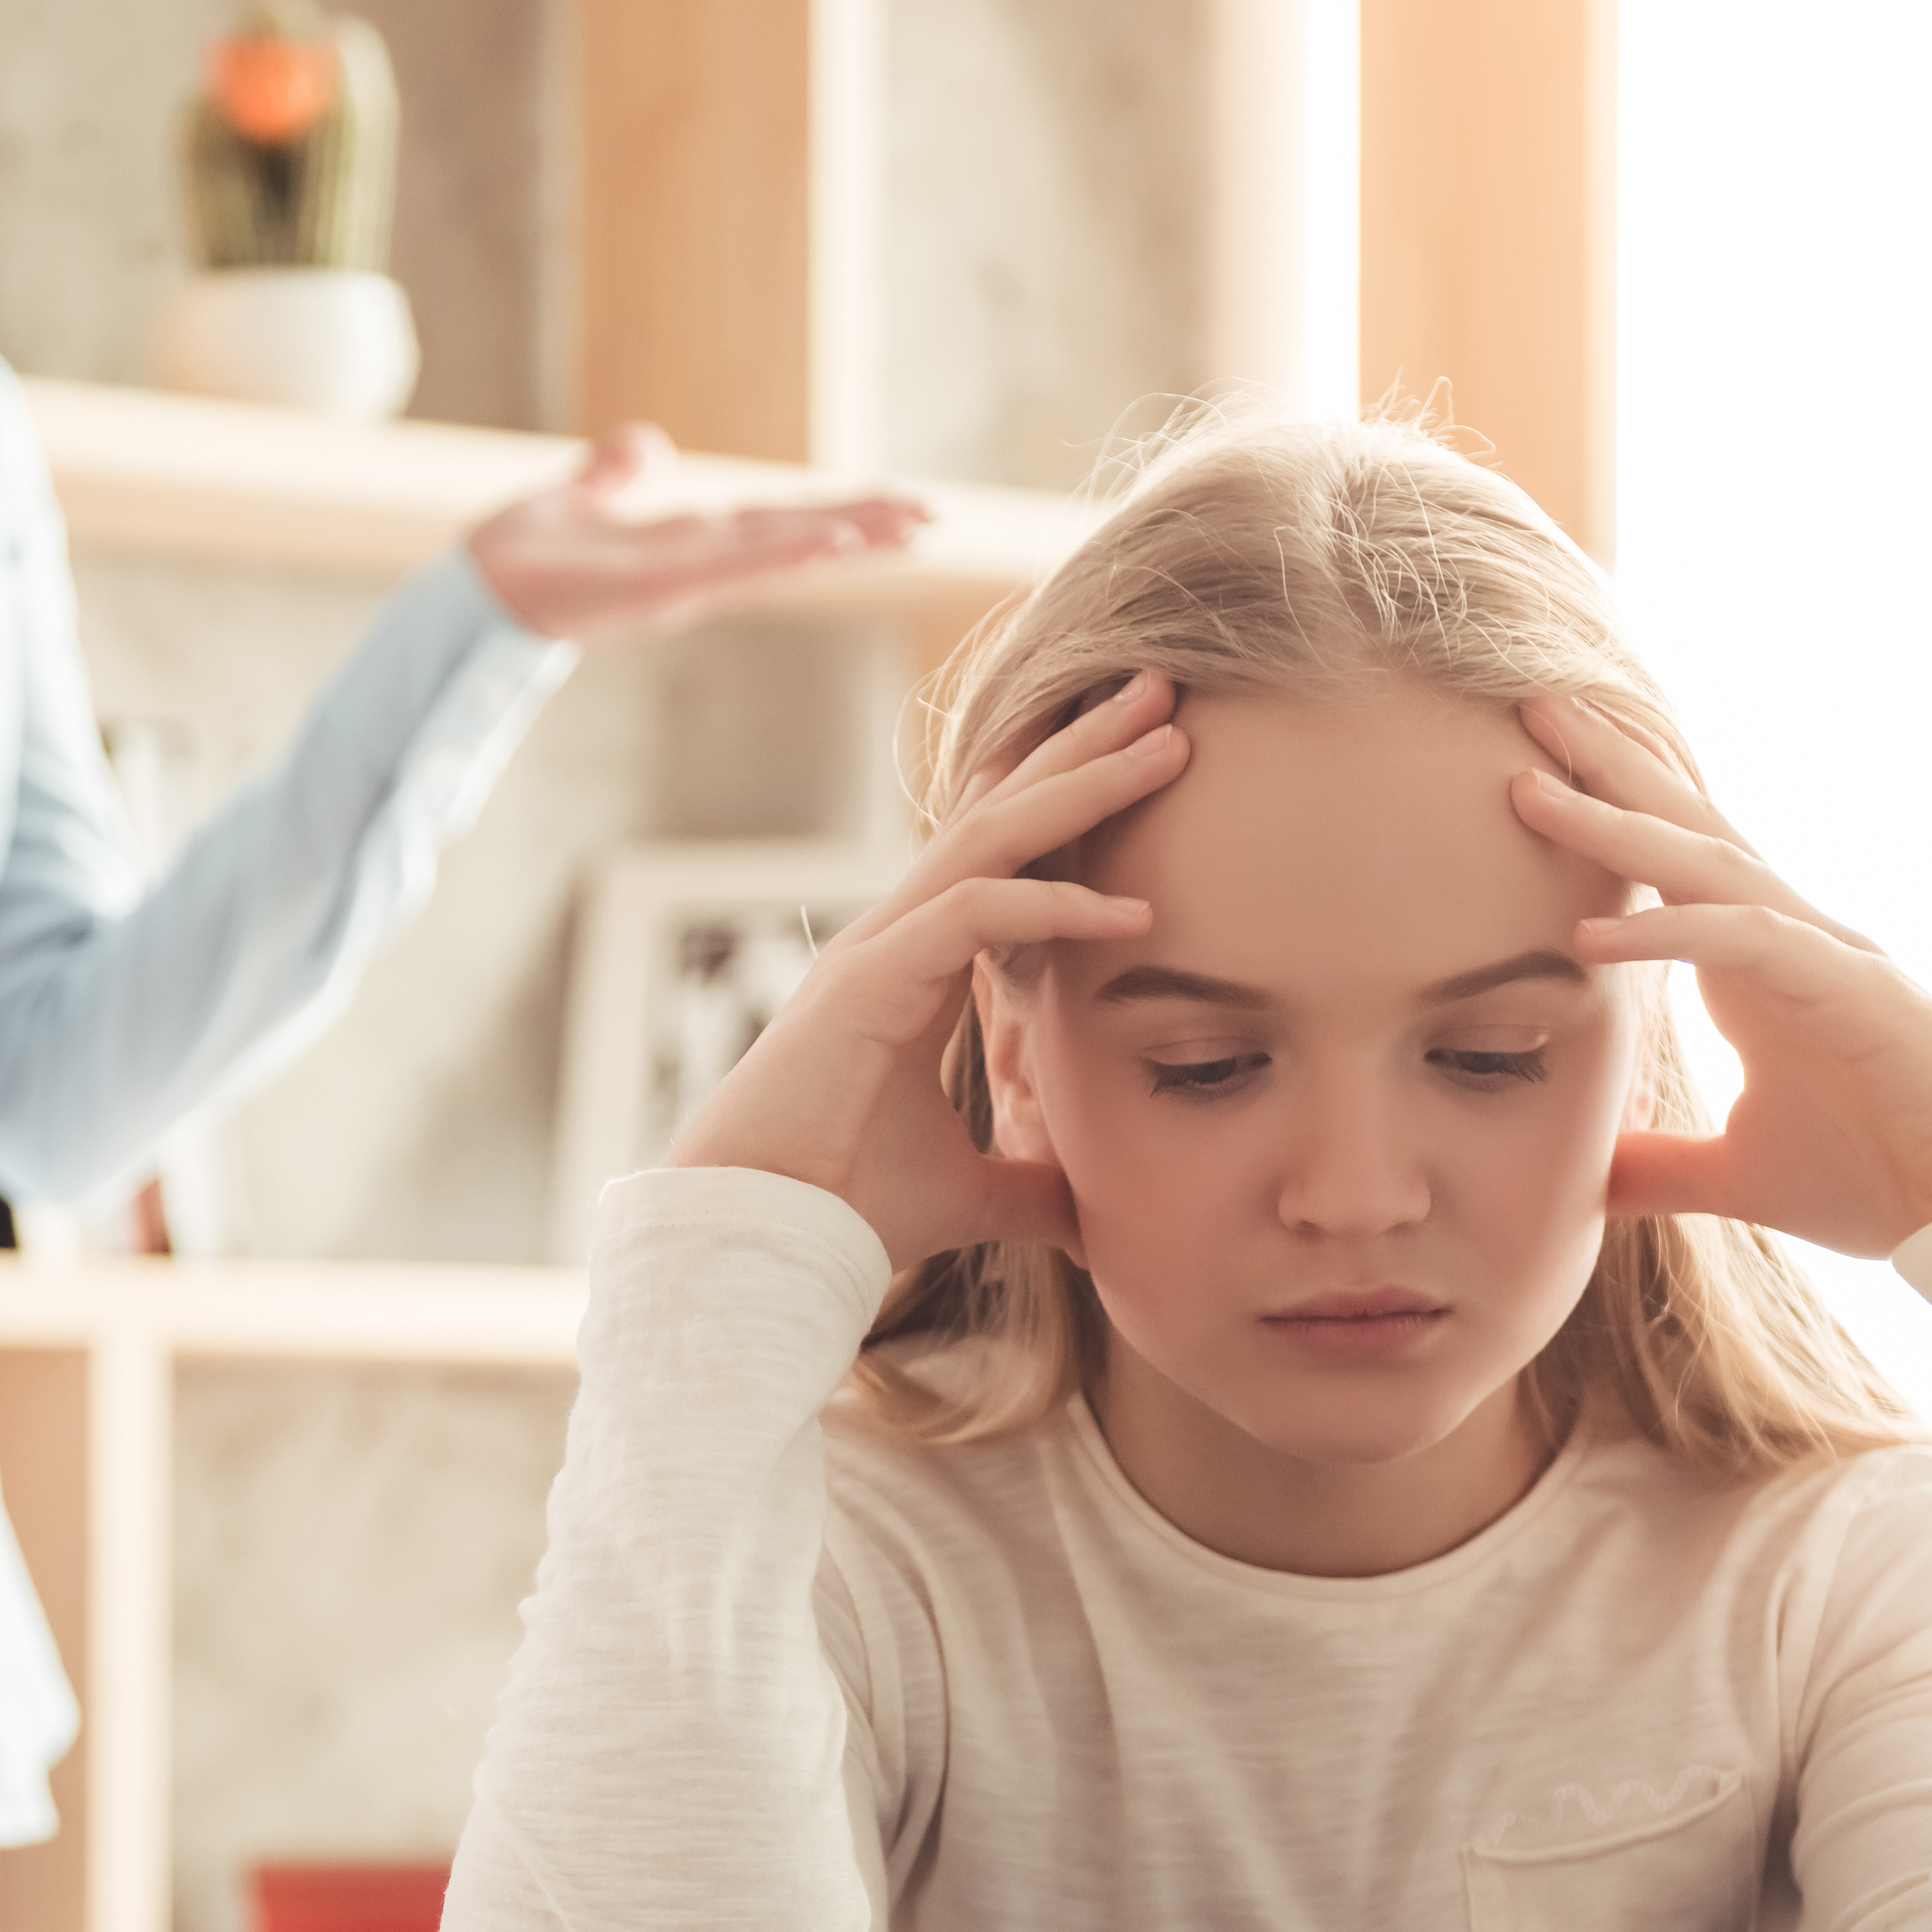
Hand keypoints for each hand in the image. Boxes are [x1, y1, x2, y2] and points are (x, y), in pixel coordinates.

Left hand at [465, 422, 931, 641]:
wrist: (469, 591)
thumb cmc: (516, 554)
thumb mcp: (573, 499)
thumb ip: (612, 474)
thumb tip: (647, 445)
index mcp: (683, 545)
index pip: (773, 523)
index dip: (830, 515)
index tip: (888, 507)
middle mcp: (694, 565)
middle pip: (793, 538)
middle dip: (861, 528)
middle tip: (930, 520)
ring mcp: (683, 580)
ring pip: (780, 554)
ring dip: (844, 540)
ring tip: (909, 528)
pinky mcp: (660, 588)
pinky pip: (736, 566)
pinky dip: (787, 553)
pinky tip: (834, 544)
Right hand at [665, 673, 1184, 1265]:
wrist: (767, 1237)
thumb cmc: (847, 1207)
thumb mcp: (972, 1193)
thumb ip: (1031, 1184)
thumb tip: (1094, 1211)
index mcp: (915, 967)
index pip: (1002, 857)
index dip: (1069, 802)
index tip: (1145, 758)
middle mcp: (897, 938)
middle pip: (1000, 815)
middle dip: (1082, 751)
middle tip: (1163, 694)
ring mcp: (880, 950)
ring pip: (989, 837)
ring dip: (1079, 784)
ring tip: (1164, 740)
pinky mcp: (872, 981)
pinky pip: (974, 914)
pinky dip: (1053, 906)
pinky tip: (1131, 913)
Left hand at [1512, 695, 1931, 1257]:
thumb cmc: (1890, 1181)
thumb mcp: (1741, 1176)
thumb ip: (1663, 1166)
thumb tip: (1588, 1179)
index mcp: (1763, 970)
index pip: (1677, 870)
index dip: (1612, 816)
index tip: (1532, 772)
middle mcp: (1792, 942)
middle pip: (1690, 833)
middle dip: (1613, 770)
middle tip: (1534, 708)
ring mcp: (1826, 958)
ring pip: (1710, 866)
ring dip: (1621, 823)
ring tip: (1531, 789)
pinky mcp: (1853, 994)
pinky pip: (1747, 942)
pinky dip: (1669, 931)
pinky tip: (1590, 932)